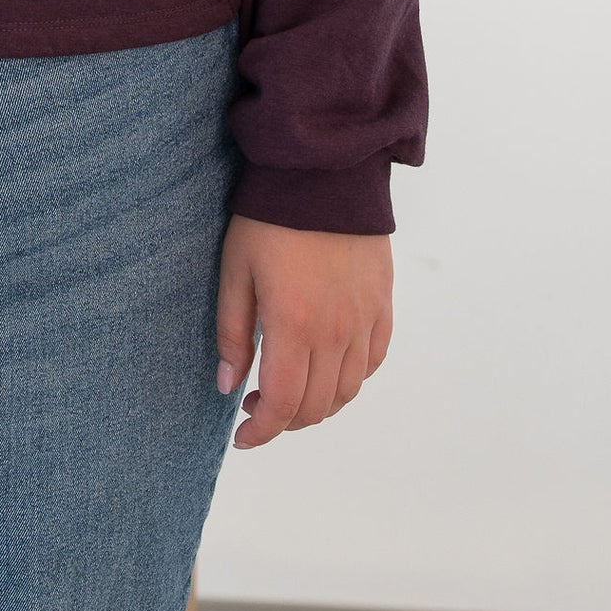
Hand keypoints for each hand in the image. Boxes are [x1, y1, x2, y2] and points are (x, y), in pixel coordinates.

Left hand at [215, 214, 392, 447]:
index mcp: (295, 326)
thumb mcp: (236, 271)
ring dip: (318, 405)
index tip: (242, 438)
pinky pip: (373, 361)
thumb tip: (228, 387)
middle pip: (317, 405)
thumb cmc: (270, 218)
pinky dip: (351, 379)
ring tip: (291, 391)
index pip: (284, 404)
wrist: (324, 172)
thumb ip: (233, 334)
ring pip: (348, 390)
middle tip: (258, 406)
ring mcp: (365, 320)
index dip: (262, 431)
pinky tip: (328, 370)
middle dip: (285, 419)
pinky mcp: (382, 305)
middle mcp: (337, 332)